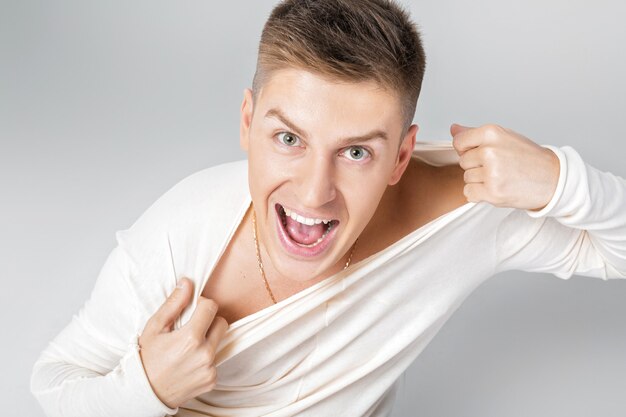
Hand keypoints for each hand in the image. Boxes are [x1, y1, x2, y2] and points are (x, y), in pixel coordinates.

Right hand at [138, 277, 228, 408]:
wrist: (144, 392)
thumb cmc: (147, 358)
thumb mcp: (155, 327)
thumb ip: (174, 304)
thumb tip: (187, 283)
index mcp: (190, 338)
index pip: (211, 307)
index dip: (202, 304)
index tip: (193, 309)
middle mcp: (204, 354)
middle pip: (222, 323)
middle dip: (210, 320)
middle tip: (192, 326)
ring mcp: (210, 369)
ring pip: (218, 343)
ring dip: (207, 340)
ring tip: (187, 348)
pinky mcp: (212, 380)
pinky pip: (216, 361)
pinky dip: (205, 359)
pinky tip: (189, 362)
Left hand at [450, 123, 559, 210]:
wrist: (554, 179)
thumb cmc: (529, 158)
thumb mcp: (504, 137)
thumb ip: (475, 135)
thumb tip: (454, 129)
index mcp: (492, 133)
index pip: (459, 142)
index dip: (468, 150)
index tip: (483, 153)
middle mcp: (490, 151)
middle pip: (463, 162)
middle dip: (477, 166)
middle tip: (499, 167)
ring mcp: (491, 172)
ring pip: (466, 178)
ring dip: (479, 181)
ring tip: (501, 177)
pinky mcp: (493, 192)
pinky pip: (468, 193)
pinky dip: (479, 194)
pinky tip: (496, 188)